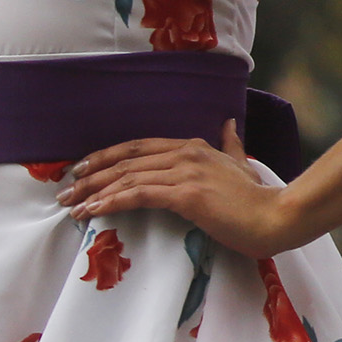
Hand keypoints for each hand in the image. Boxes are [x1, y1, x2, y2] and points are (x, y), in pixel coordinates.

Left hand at [59, 121, 304, 258]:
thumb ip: (231, 144)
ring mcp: (185, 172)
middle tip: (66, 192)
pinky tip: (92, 212)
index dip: (105, 156)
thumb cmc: (257, 199)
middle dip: (90, 176)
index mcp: (193, 146)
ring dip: (93, 193)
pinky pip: (138, 195)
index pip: (138, 146)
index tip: (81, 170)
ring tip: (71, 207)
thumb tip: (229, 124)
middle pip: (125, 161)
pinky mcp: (186, 194)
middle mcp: (185, 153)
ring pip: (127, 178)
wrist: (276, 217)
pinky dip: (111, 202)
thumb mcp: (241, 166)